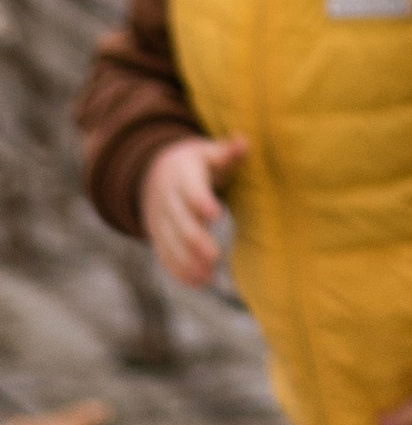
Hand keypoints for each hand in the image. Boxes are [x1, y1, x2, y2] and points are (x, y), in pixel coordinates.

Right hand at [139, 134, 244, 288]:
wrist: (155, 171)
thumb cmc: (194, 162)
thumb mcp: (208, 151)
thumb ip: (227, 152)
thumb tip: (244, 142)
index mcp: (182, 175)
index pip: (191, 189)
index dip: (201, 201)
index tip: (215, 214)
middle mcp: (167, 199)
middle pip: (180, 222)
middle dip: (195, 240)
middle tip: (214, 257)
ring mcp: (159, 220)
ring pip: (170, 243)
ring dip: (187, 261)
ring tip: (207, 277)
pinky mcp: (157, 236)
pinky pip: (164, 254)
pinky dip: (177, 269)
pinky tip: (196, 282)